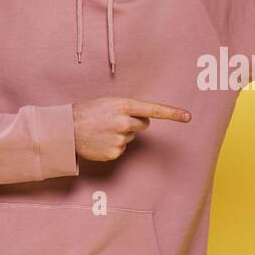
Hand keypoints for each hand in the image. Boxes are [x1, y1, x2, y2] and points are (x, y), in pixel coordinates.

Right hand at [71, 96, 190, 161]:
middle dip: (133, 123)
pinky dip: (113, 145)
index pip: (153, 110)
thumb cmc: (88, 112)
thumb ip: (128, 107)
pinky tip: (101, 141)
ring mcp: (119, 139)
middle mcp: (123, 122)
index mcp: (123, 105)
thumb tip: (143, 118)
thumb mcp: (108, 102)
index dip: (173, 113)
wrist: (66, 130)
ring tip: (103, 130)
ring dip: (121, 134)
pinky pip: (122, 149)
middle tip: (113, 121)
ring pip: (131, 137)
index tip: (188, 116)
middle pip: (143, 124)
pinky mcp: (115, 152)